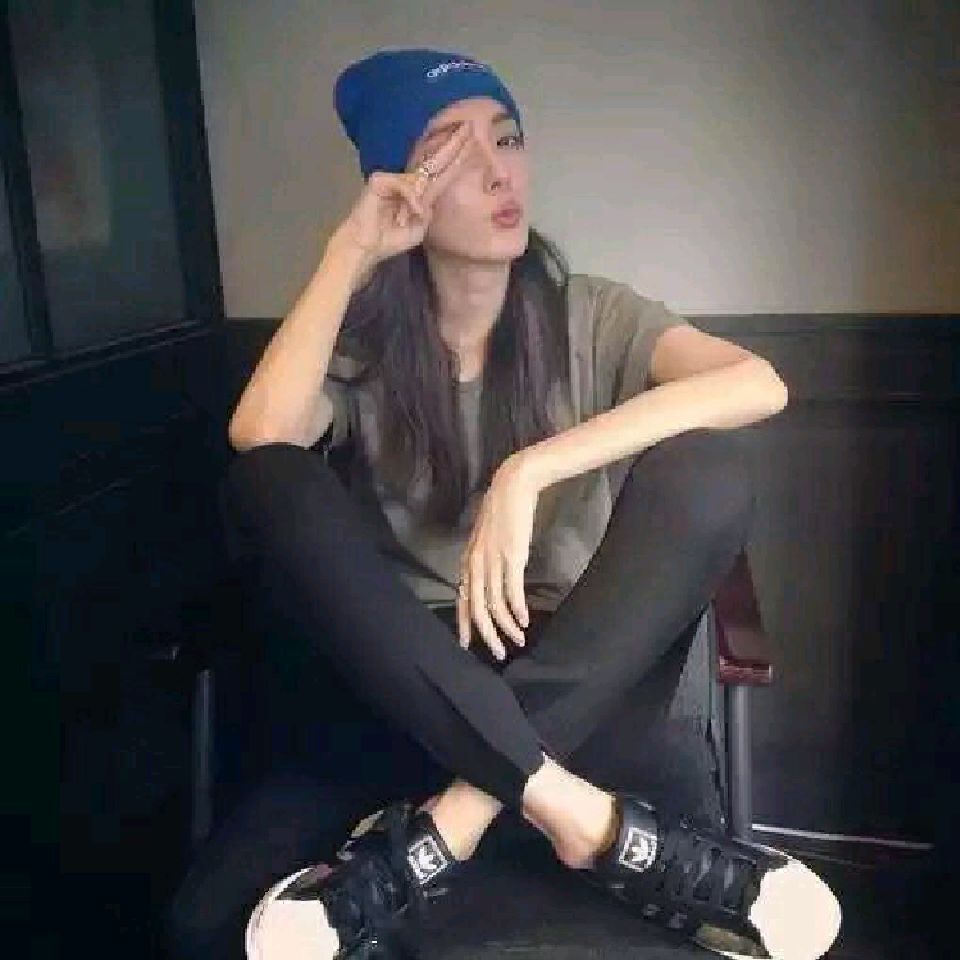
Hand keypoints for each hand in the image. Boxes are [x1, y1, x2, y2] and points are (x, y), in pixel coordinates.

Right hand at [325, 122, 475, 281]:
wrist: (368, 246)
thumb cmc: (391, 239)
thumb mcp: (420, 228)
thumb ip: (429, 211)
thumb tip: (428, 198)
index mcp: (420, 193)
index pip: (441, 171)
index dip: (456, 158)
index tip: (472, 143)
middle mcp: (409, 181)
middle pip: (434, 159)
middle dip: (452, 145)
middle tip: (469, 127)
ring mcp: (394, 178)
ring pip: (417, 177)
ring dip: (416, 201)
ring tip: (409, 218)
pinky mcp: (380, 180)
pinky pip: (403, 185)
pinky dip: (409, 199)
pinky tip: (409, 213)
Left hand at [456, 456, 539, 659]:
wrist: (512, 487)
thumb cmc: (501, 512)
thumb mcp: (485, 539)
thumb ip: (484, 559)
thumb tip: (489, 579)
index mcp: (468, 561)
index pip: (461, 600)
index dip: (464, 624)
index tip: (467, 645)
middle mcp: (476, 565)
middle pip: (476, 609)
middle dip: (487, 635)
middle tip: (498, 653)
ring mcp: (493, 562)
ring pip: (494, 605)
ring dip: (507, 626)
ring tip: (518, 639)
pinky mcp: (511, 557)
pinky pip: (511, 592)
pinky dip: (517, 610)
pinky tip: (523, 621)